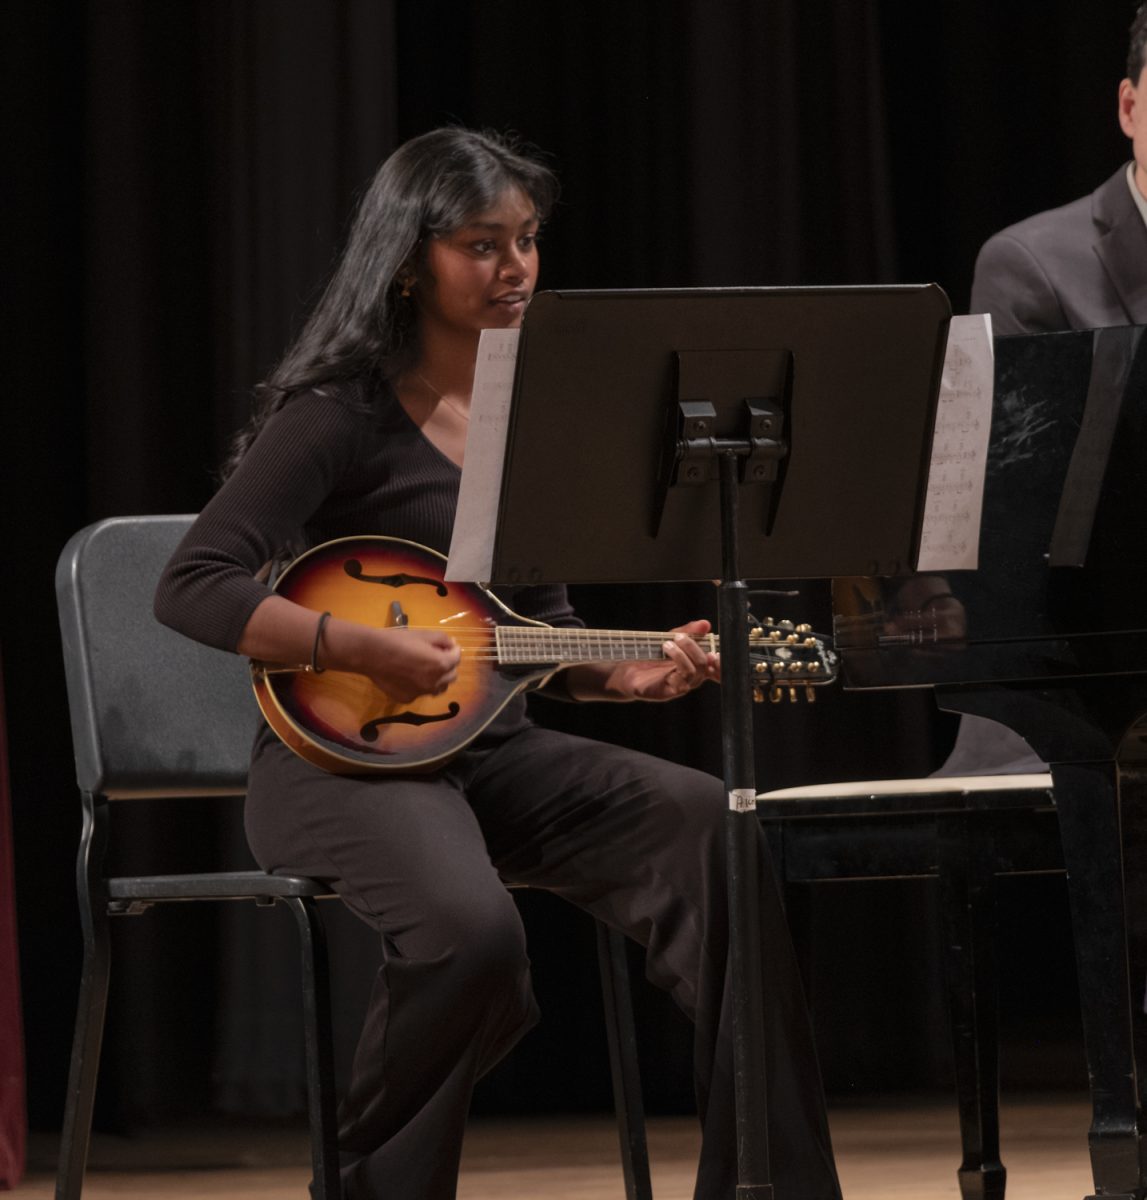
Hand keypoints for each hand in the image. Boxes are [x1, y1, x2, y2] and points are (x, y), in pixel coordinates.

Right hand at [359, 627, 461, 702]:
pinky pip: (420, 693)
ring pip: (438, 688)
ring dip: (437, 679)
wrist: (372, 654)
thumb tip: (452, 646)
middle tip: (436, 656)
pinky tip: (408, 676)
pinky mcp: (408, 699)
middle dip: (448, 665)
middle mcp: (434, 682)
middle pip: (451, 675)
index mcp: (441, 664)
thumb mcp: (424, 634)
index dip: (453, 650)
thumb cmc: (399, 640)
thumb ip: (443, 639)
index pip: (457, 658)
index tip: (448, 646)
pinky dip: (420, 686)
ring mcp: (421, 693)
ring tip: (425, 669)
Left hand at [604, 619, 719, 701]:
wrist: (627, 670)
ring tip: (667, 644)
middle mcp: (692, 677)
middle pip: (705, 664)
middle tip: (678, 637)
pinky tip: (667, 653)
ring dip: (682, 654)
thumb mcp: (670, 639)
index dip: (720, 659)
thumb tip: (706, 624)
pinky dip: (677, 664)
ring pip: (694, 672)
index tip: (712, 646)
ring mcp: (681, 686)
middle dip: (693, 646)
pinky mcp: (669, 692)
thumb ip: (688, 632)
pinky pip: (681, 682)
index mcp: (696, 665)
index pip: (716, 666)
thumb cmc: (651, 656)